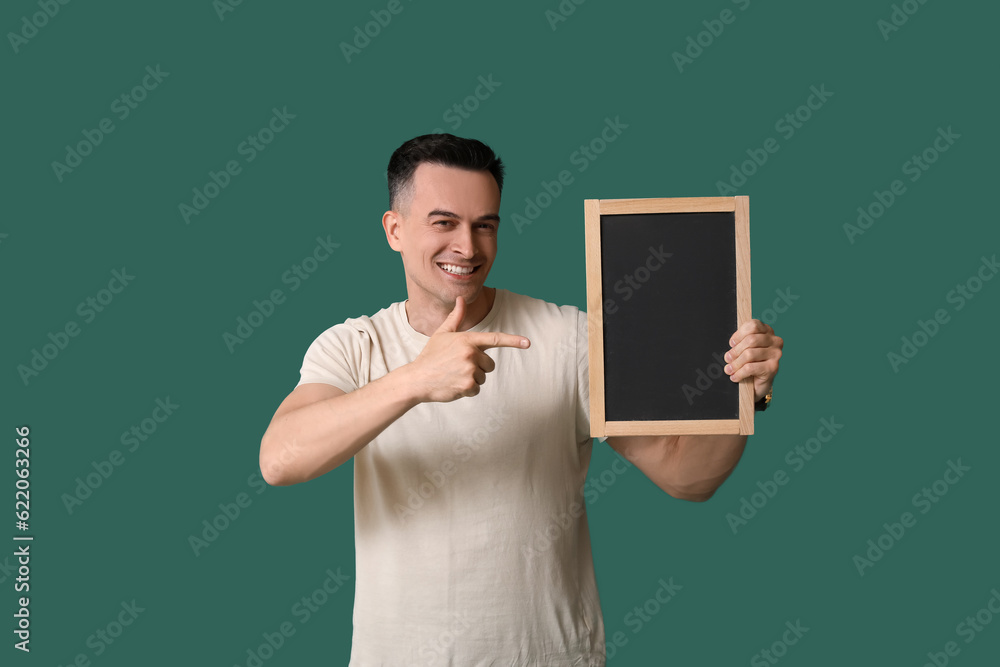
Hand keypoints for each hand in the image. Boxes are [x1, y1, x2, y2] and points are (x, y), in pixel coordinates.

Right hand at [407, 296, 529, 402]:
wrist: (417, 379)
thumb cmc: (431, 355)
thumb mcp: (442, 334)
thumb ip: (455, 317)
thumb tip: (461, 299)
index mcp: (467, 340)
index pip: (495, 339)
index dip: (513, 341)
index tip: (527, 343)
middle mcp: (471, 353)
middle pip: (490, 364)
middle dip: (478, 367)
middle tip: (458, 366)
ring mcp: (470, 370)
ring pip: (483, 377)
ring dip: (471, 379)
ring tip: (454, 375)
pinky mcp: (468, 385)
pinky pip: (477, 389)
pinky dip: (467, 390)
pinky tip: (453, 384)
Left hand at [723, 320, 782, 401]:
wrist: (759, 384)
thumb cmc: (751, 362)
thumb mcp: (745, 348)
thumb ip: (740, 342)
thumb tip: (732, 345)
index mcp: (767, 331)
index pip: (753, 325)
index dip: (739, 334)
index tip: (732, 343)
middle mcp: (775, 341)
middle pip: (751, 340)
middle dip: (735, 351)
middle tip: (727, 359)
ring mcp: (776, 354)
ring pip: (749, 354)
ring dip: (735, 363)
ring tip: (729, 370)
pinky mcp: (773, 368)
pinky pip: (750, 368)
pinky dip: (739, 373)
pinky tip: (735, 377)